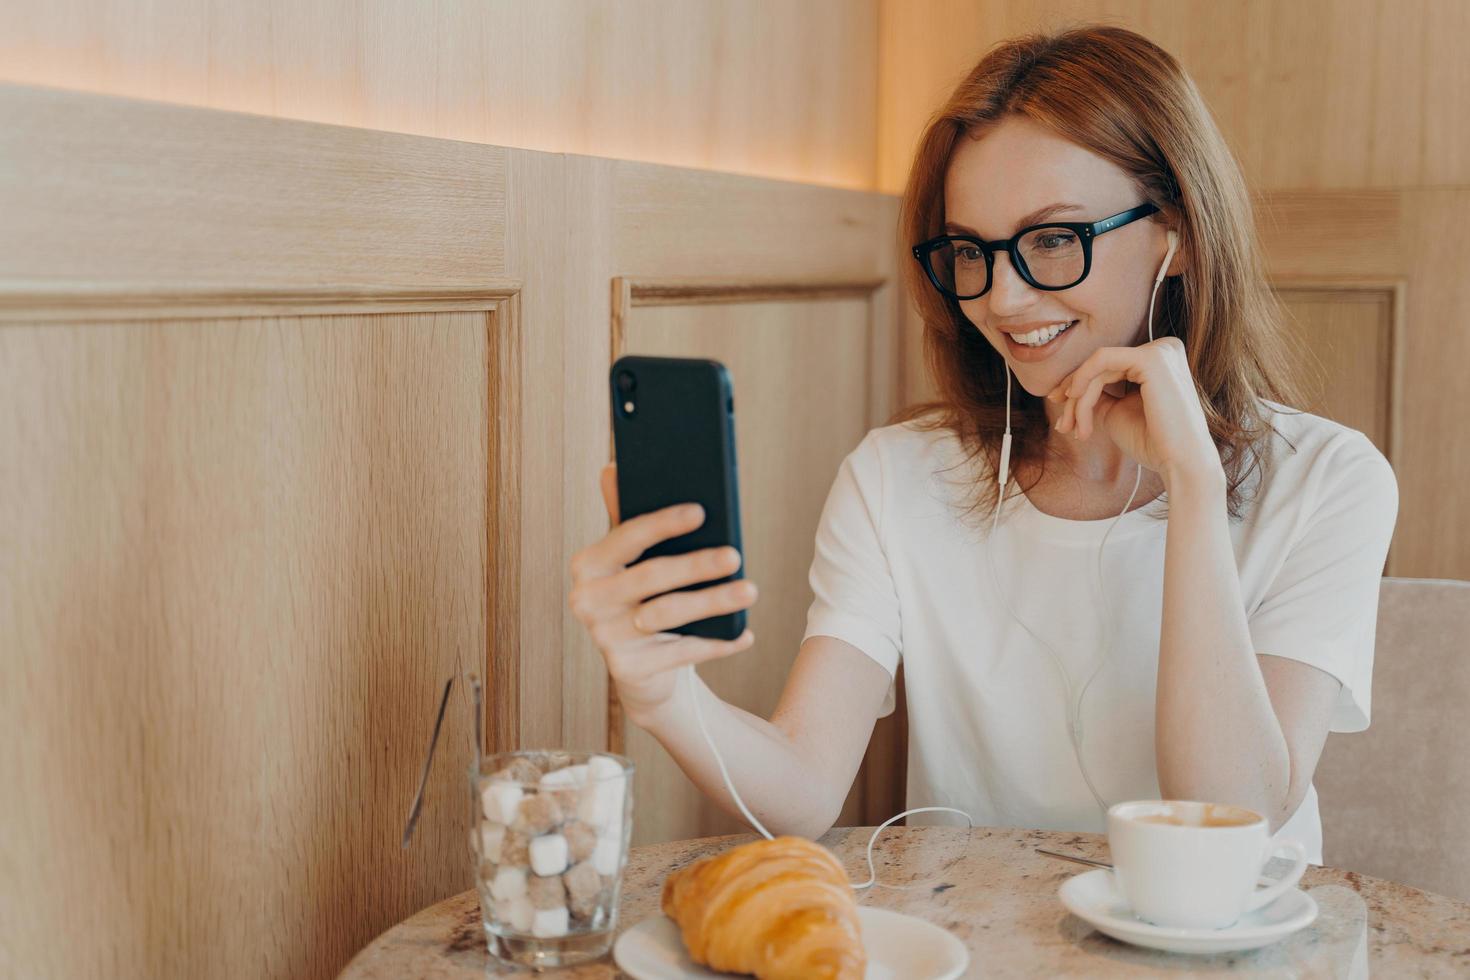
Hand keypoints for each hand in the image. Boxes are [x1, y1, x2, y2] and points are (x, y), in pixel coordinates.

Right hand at [567, 463, 757, 724]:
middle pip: (650, 576)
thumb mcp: (633, 558)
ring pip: (667, 614)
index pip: (626, 536)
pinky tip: (745, 633)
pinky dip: (717, 643)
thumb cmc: (642, 597)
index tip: (701, 511)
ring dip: (713, 602)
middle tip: (735, 555)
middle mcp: (587, 600)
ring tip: (749, 590)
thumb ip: (626, 515)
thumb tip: (612, 467)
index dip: (663, 523)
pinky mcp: (627, 670)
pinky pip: (680, 653)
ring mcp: (604, 638)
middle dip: (696, 564)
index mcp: (589, 564)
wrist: (639, 667)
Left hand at [1047, 337, 1222, 487]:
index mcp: (1159, 361)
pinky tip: (1075, 401)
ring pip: (1098, 365)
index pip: (1109, 367)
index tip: (1062, 414)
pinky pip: (1101, 361)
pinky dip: (1082, 381)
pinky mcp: (1151, 358)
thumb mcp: (1118, 410)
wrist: (1180, 463)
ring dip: (1078, 399)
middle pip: (1102, 365)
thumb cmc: (1152, 442)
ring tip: (1072, 428)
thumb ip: (1100, 392)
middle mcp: (1164, 349)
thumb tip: (1071, 384)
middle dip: (1074, 394)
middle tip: (1063, 425)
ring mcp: (1160, 351)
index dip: (1078, 386)